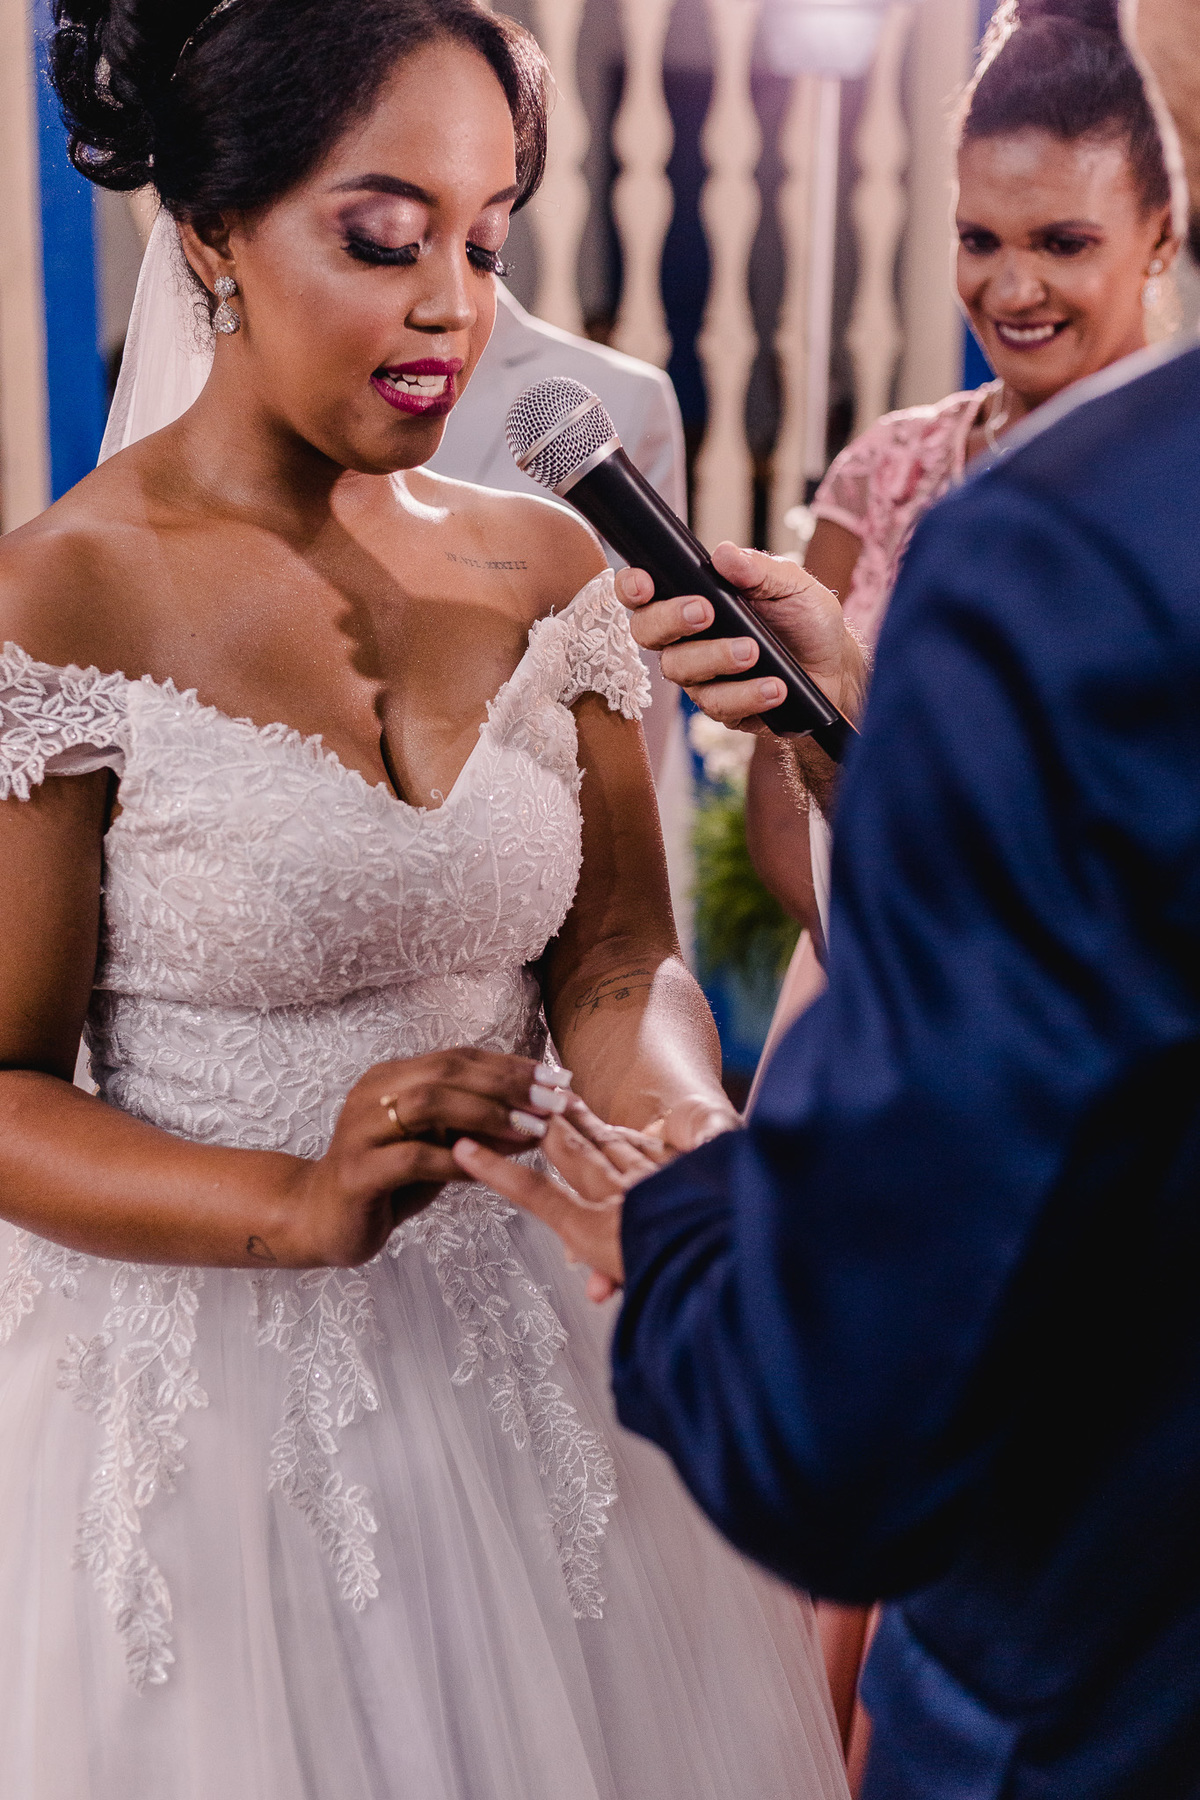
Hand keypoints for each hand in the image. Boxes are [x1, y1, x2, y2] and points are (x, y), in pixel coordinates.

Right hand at [276, 1050, 569, 1267]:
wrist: (320, 1219)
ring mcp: (360, 1129)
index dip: (511, 1065)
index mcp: (393, 1077)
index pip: (460, 1057)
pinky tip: (487, 1170)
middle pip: (448, 1071)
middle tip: (553, 1103)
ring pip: (430, 1104)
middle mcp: (374, 1091)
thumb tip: (537, 1118)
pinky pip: (412, 1157)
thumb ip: (477, 1130)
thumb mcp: (438, 1148)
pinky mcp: (356, 1171)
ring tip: (530, 1132)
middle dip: (508, 1085)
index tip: (557, 1078)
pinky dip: (455, 1161)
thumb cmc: (388, 1182)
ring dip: (488, 1116)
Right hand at [452, 1095, 671, 1296]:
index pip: (537, 1194)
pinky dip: (636, 1137)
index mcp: (600, 1234)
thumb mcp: (639, 1290)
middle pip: (571, 1154)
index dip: (498, 1170)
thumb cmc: (691, 1290)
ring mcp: (656, 1179)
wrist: (744, 1265)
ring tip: (562, 1100)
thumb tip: (599, 1286)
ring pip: (610, 1143)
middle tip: (520, 1104)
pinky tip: (625, 1126)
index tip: (466, 1149)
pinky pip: (656, 1147)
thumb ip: (614, 1278)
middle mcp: (621, 1199)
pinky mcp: (690, 1168)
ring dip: (583, 1121)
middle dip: (543, 1127)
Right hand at [616, 541, 866, 732]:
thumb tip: (723, 554)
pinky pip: (719, 705)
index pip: (644, 593)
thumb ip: (757, 569)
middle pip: (647, 633)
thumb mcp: (790, 585)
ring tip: (754, 652)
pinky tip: (775, 686)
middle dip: (671, 620)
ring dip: (716, 658)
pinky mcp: (723, 708)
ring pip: (681, 672)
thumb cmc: (805, 618)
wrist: (836, 666)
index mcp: (694, 599)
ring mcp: (701, 676)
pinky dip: (748, 694)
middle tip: (705, 612)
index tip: (645, 585)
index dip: (632, 587)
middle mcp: (687, 639)